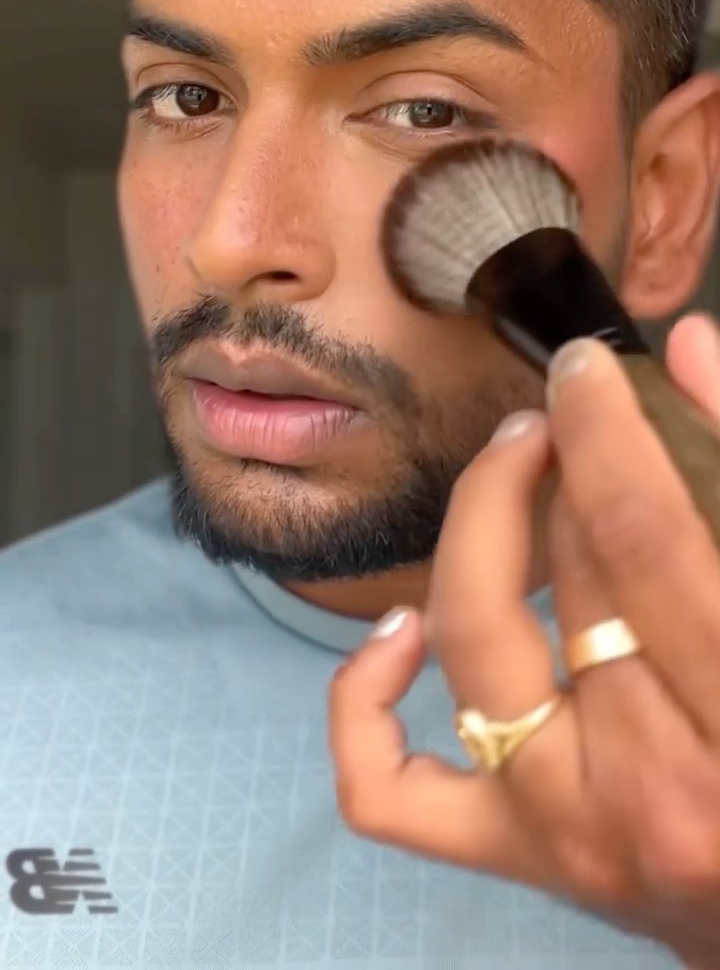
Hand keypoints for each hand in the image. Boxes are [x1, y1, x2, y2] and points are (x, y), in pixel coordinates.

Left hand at [329, 314, 719, 967]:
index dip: (606, 429)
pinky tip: (403, 627)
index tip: (585, 368)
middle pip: (568, 575)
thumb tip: (683, 344)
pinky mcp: (511, 856)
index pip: (642, 536)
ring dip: (483, 528)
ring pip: (474, 645)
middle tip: (564, 416)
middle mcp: (644, 788)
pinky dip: (365, 700)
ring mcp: (559, 830)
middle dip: (559, 465)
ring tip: (514, 470)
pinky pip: (386, 787)